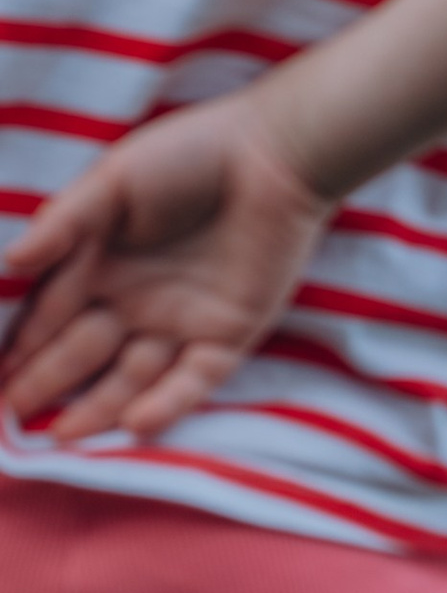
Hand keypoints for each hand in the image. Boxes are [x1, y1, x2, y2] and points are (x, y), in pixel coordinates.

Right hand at [0, 88, 334, 443]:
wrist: (275, 155)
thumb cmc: (190, 155)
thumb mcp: (115, 182)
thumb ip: (65, 223)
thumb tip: (11, 262)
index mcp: (101, 264)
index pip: (49, 316)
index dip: (20, 346)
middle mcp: (135, 301)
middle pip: (83, 352)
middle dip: (46, 383)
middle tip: (11, 417)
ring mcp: (182, 321)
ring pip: (133, 377)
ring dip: (98, 407)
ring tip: (61, 437)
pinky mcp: (229, 334)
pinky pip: (195, 379)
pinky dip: (168, 402)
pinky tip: (135, 425)